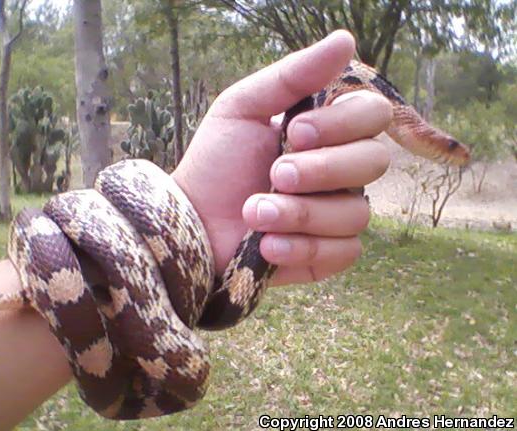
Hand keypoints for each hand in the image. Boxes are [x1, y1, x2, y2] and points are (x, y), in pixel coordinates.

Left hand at [172, 30, 391, 286]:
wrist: (192, 220)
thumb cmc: (217, 163)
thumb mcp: (243, 108)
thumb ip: (292, 76)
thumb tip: (345, 39)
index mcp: (327, 132)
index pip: (372, 115)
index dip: (343, 123)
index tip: (296, 131)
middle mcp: (341, 172)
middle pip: (374, 163)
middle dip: (322, 169)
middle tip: (276, 175)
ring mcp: (336, 215)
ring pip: (356, 212)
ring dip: (301, 213)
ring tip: (255, 213)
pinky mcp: (327, 255)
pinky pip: (344, 252)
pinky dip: (303, 248)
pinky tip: (267, 246)